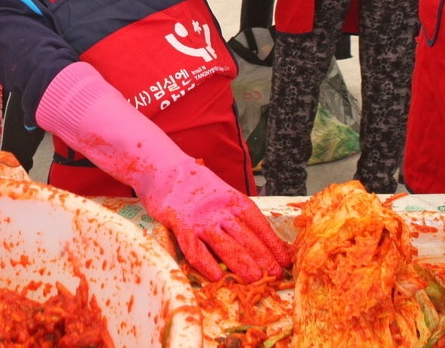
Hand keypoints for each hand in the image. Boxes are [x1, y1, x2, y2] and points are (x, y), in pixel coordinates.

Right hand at [33, 62, 289, 280]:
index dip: (272, 242)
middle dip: (262, 255)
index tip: (284, 258)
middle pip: (246, 235)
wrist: (160, 166)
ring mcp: (200, 216)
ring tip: (254, 278)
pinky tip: (215, 276)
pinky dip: (205, 263)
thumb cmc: (190, 182)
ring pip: (225, 243)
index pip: (258, 222)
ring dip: (241, 262)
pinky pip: (194, 247)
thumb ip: (231, 210)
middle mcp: (219, 207)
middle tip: (275, 273)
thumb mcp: (218, 190)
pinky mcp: (180, 222)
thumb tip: (251, 234)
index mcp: (231, 198)